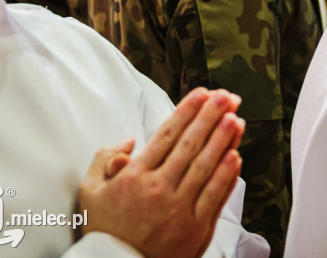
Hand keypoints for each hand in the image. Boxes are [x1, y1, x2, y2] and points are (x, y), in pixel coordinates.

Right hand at [77, 88, 245, 257]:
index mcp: (135, 177)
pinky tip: (235, 156)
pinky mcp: (196, 229)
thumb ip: (104, 160)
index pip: (167, 135)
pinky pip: (215, 196)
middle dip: (211, 116)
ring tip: (236, 118)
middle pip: (191, 144)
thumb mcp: (90, 193)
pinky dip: (227, 175)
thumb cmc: (104, 232)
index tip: (202, 94)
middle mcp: (159, 190)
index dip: (187, 111)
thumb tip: (129, 140)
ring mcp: (180, 209)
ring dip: (224, 139)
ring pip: (207, 166)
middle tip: (227, 96)